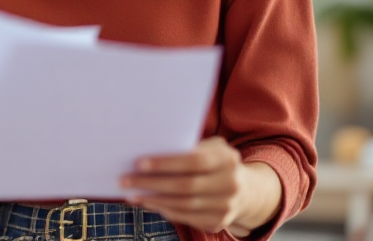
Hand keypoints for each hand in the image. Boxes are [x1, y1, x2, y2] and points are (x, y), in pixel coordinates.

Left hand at [120, 137, 281, 237]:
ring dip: (153, 200)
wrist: (246, 190)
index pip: (193, 161)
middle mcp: (230, 184)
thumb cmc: (216, 162)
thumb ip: (186, 148)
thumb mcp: (210, 149)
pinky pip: (186, 217)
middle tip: (125, 180)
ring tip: (132, 194)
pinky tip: (148, 203)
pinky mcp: (218, 223)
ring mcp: (226, 207)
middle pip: (185, 186)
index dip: (165, 163)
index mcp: (227, 160)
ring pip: (183, 205)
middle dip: (151, 183)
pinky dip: (164, 210)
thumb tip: (149, 151)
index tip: (139, 163)